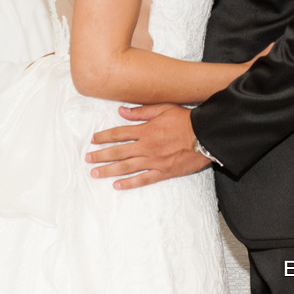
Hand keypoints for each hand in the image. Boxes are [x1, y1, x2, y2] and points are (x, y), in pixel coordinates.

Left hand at [87, 104, 208, 188]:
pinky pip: (143, 179)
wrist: (205, 136)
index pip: (119, 133)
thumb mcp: (164, 108)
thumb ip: (141, 111)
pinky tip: (117, 185)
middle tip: (87, 159)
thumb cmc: (186, 120)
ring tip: (95, 173)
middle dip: (101, 155)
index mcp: (146, 130)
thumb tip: (121, 111)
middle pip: (118, 152)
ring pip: (126, 167)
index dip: (104, 137)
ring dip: (109, 170)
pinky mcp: (163, 172)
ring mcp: (154, 161)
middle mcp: (146, 146)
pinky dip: (129, 183)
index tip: (93, 140)